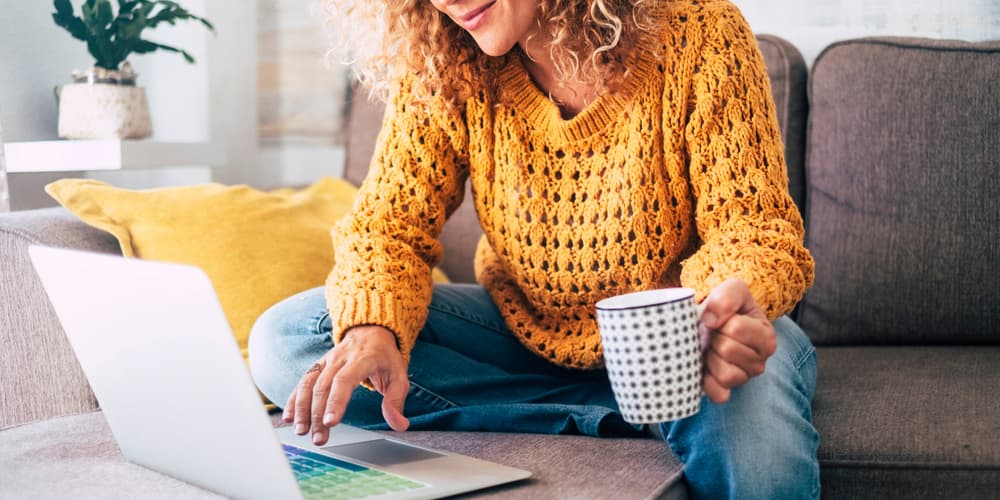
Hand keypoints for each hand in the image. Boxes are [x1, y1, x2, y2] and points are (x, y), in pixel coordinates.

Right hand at [283, 325, 409, 444]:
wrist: (371, 331)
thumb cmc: (385, 357)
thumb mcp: (398, 375)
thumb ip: (396, 401)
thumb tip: (399, 425)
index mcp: (362, 359)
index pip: (345, 380)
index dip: (336, 401)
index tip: (331, 422)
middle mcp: (340, 358)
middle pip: (324, 386)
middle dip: (318, 414)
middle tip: (319, 438)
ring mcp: (327, 360)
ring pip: (309, 383)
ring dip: (302, 408)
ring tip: (301, 431)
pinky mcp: (318, 365)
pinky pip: (303, 381)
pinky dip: (294, 399)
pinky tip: (290, 417)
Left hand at [699, 278, 776, 403]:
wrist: (712, 320)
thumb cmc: (726, 306)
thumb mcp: (733, 289)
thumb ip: (727, 296)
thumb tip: (711, 320)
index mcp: (766, 336)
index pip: (736, 328)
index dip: (719, 320)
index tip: (719, 318)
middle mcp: (760, 361)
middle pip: (727, 350)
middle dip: (713, 338)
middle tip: (713, 334)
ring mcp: (745, 378)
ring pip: (725, 374)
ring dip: (710, 358)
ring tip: (710, 348)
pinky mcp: (727, 391)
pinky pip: (719, 395)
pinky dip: (707, 382)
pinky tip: (704, 367)